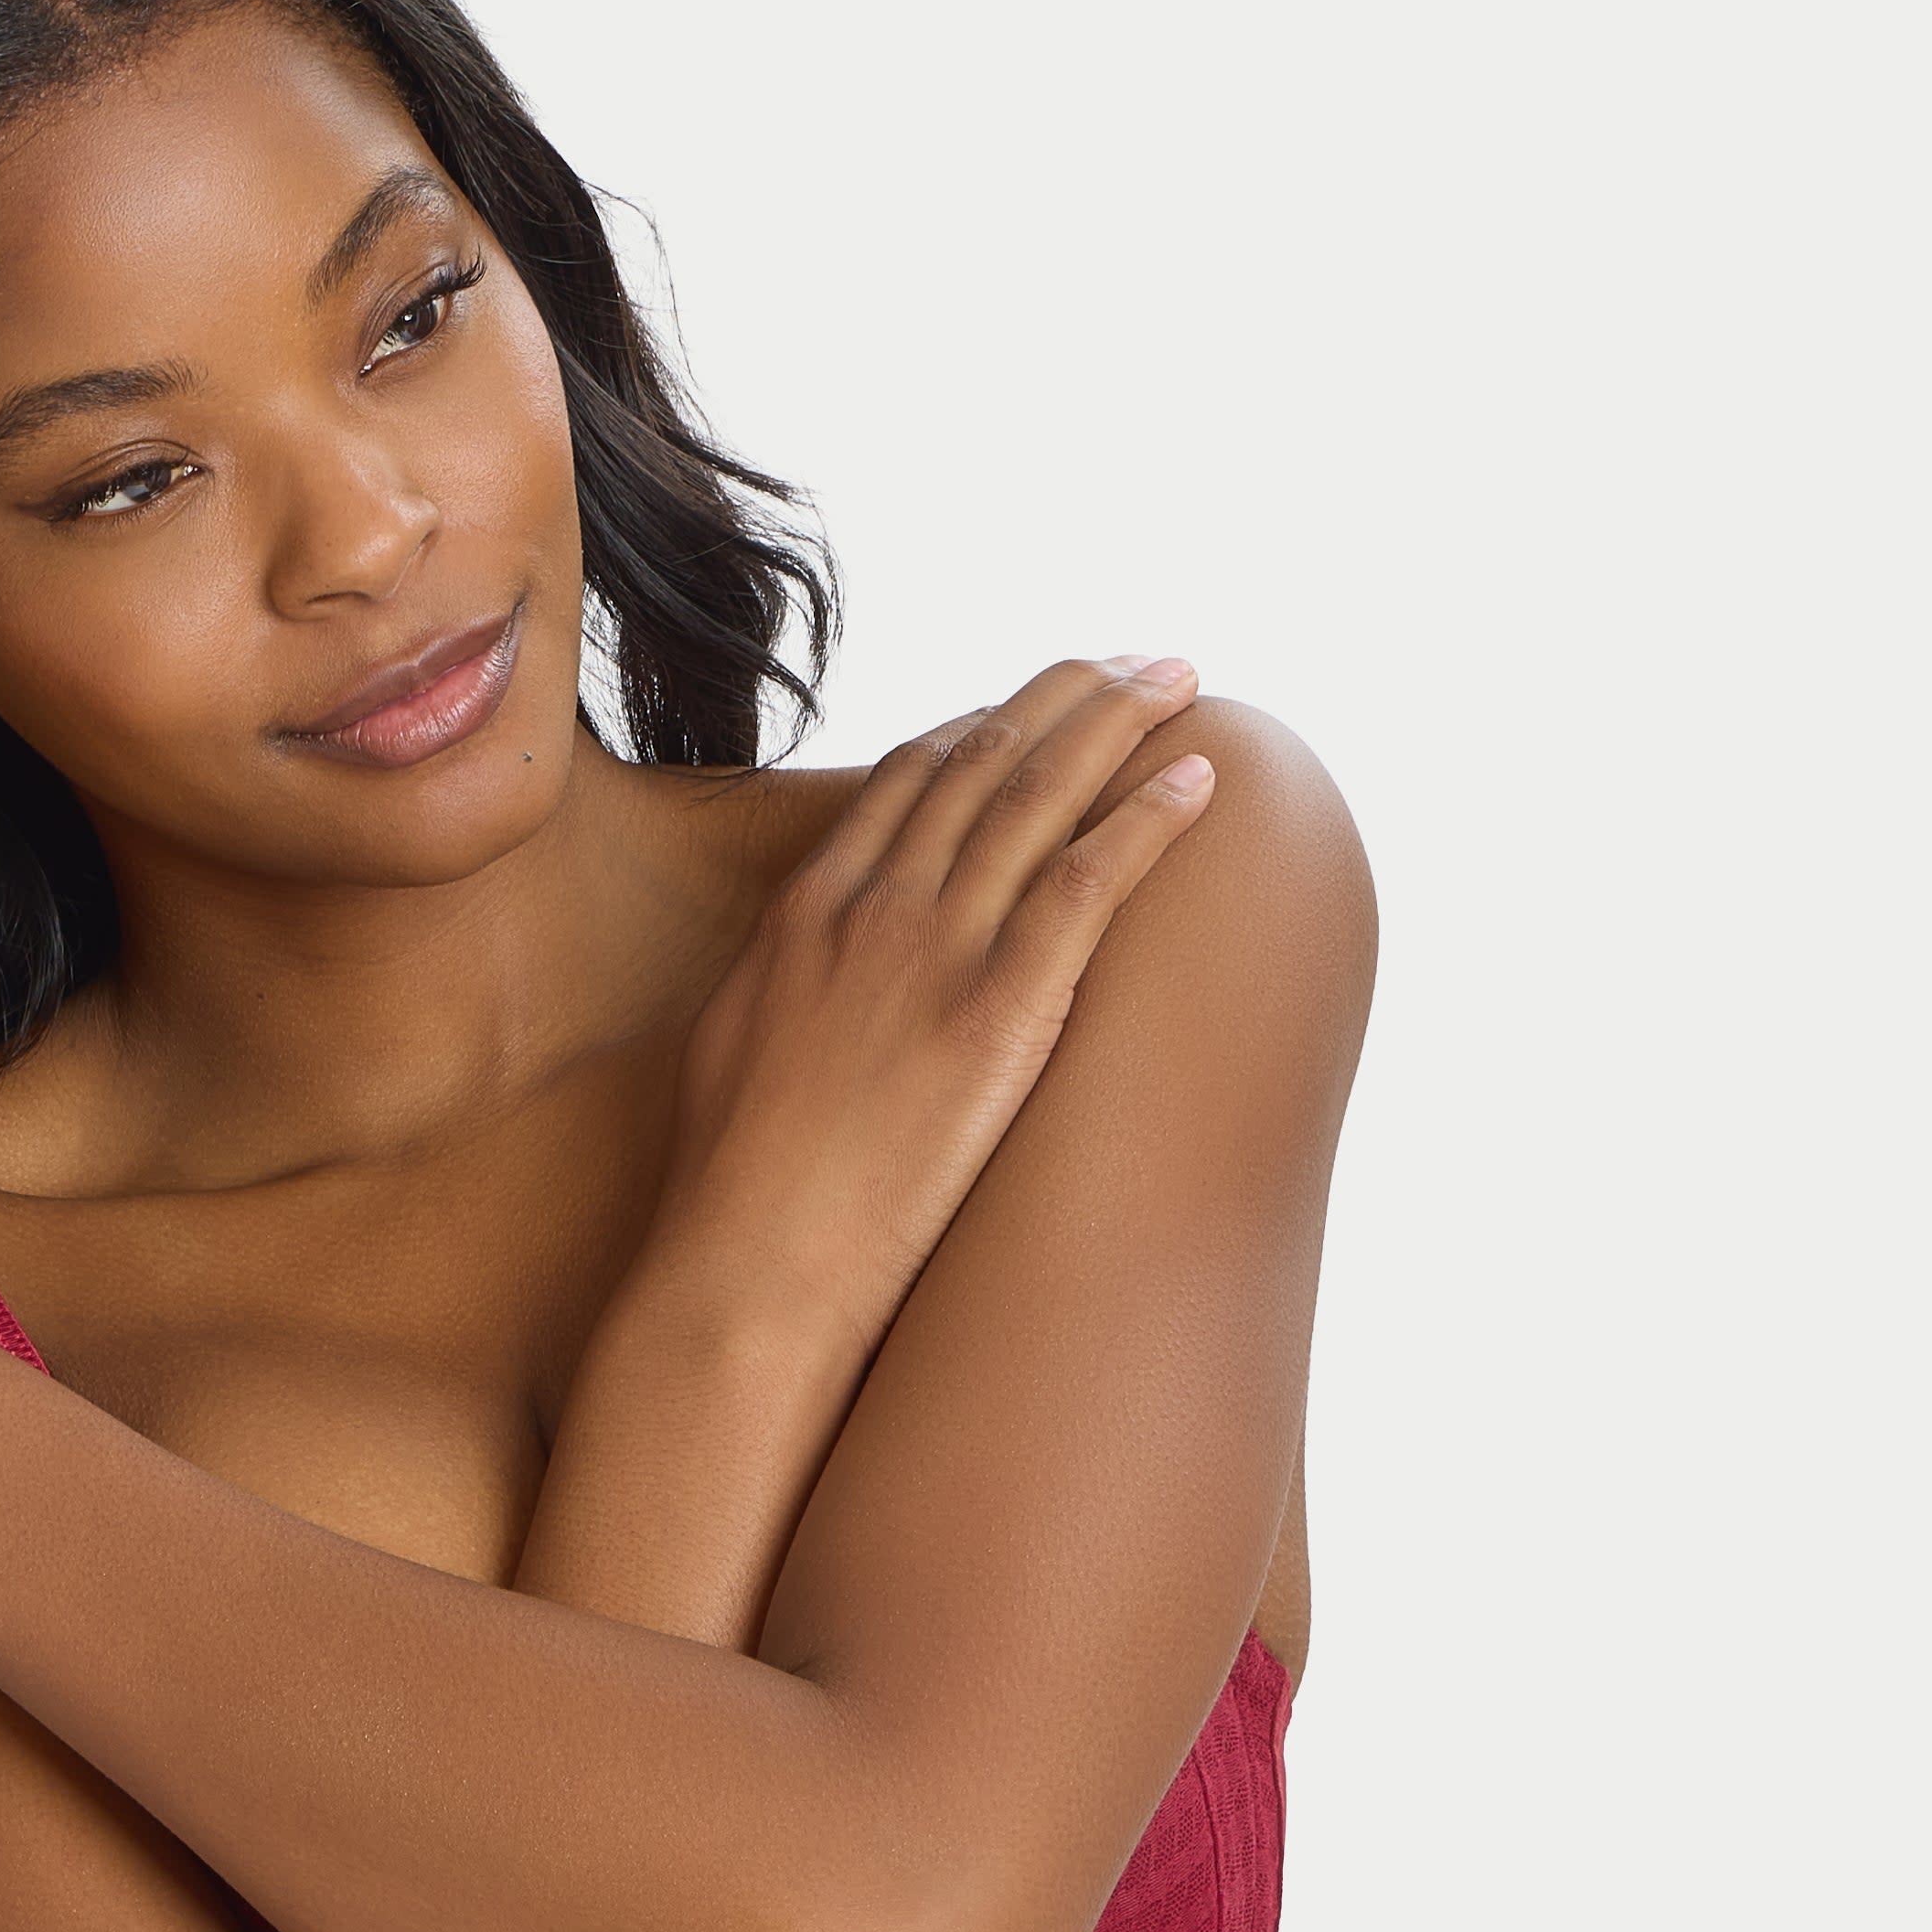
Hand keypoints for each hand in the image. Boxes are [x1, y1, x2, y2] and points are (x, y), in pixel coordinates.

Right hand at [658, 656, 1215, 1352]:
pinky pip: (1090, 881)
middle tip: (1128, 662)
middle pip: (982, 763)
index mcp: (804, 917)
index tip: (1032, 708)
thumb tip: (796, 982)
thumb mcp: (731, 1063)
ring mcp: (935, 954)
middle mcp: (872, 911)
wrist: (748, 1269)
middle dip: (1064, 697)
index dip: (981, 730)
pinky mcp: (998, 1010)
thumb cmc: (732, 1202)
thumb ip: (779, 996)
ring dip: (1120, 723)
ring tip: (1178, 679)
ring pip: (1041, 795)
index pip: (905, 783)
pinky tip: (1200, 778)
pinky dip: (1150, 817)